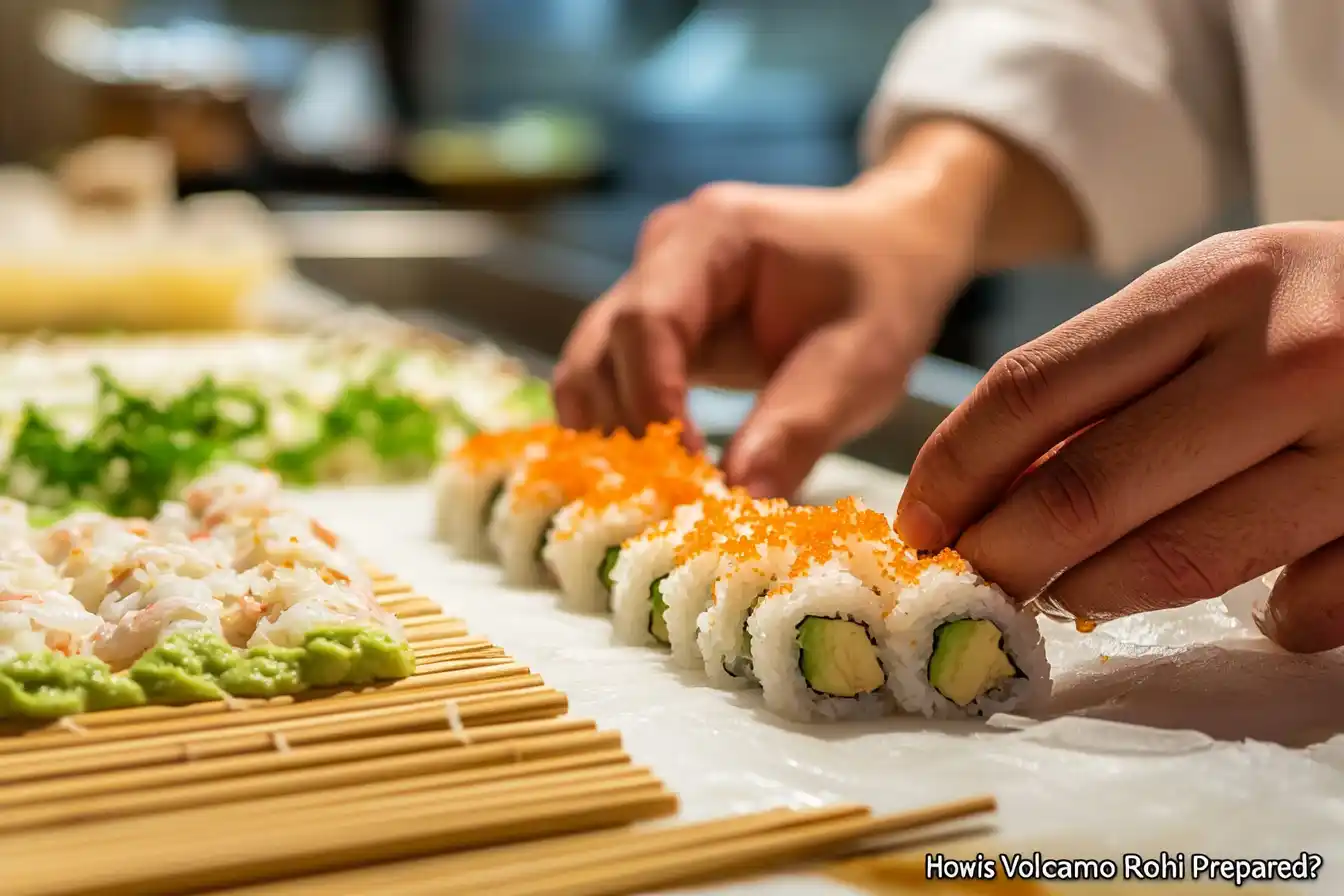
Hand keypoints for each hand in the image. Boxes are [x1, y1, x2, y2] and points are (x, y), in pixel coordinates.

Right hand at [553, 177, 972, 498]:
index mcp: (712, 236)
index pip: (647, 321)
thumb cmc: (881, 294)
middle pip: (599, 350)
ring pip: (589, 373)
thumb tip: (740, 500)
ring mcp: (645, 288)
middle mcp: (660, 255)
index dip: (653, 404)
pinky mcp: (648, 330)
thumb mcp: (862, 361)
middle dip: (627, 434)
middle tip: (672, 503)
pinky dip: (625, 437)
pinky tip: (662, 483)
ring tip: (667, 500)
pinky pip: (610, 386)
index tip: (688, 474)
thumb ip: (799, 426)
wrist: (887, 249)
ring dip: (614, 442)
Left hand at [896, 224, 1343, 652]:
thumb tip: (985, 491)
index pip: (1033, 387)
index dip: (952, 469)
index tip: (917, 525)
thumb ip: (1119, 378)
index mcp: (1219, 281)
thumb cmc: (1330, 307)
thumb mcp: (1225, 298)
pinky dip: (1267, 616)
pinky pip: (1311, 604)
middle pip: (1086, 488)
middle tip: (970, 587)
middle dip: (1002, 555)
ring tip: (1070, 595)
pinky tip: (1258, 606)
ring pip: (1182, 560)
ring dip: (1099, 595)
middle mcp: (1293, 354)